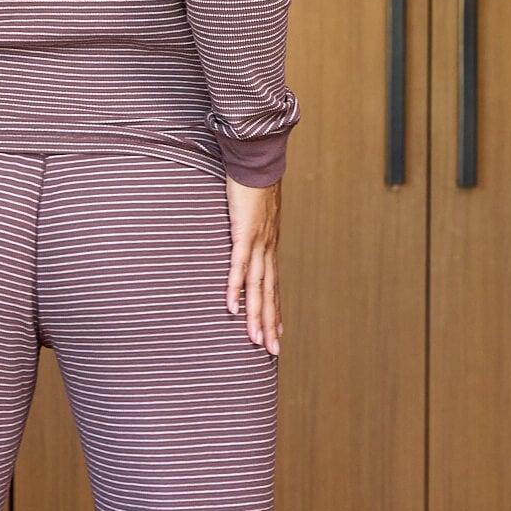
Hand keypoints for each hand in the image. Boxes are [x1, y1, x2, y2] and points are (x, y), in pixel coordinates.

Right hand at [225, 175, 282, 355]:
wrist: (257, 160)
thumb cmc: (252, 181)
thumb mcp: (252, 210)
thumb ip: (249, 224)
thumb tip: (244, 230)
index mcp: (269, 244)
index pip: (273, 284)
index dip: (275, 308)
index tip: (278, 331)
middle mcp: (267, 248)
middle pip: (269, 293)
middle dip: (269, 323)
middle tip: (272, 350)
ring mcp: (258, 243)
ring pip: (257, 287)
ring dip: (256, 315)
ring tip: (256, 341)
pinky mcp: (245, 234)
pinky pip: (239, 267)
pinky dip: (235, 289)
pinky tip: (232, 308)